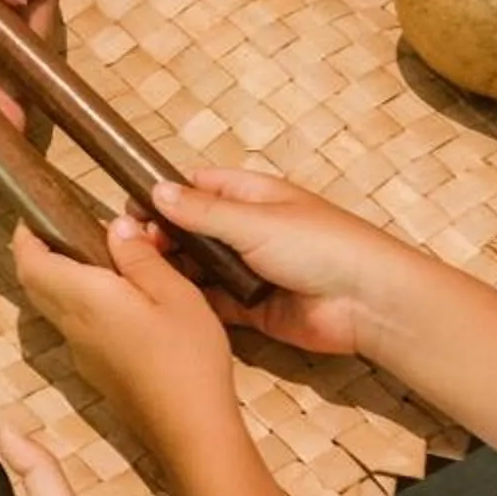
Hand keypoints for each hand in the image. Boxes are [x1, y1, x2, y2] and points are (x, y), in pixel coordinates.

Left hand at [12, 219, 245, 472]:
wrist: (191, 431)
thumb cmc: (187, 359)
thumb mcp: (175, 294)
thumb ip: (140, 258)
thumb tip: (115, 227)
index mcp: (84, 299)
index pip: (30, 262)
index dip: (25, 234)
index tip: (36, 212)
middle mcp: (73, 326)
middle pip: (36, 283)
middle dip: (39, 251)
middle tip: (66, 226)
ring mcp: (83, 353)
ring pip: (54, 305)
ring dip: (60, 276)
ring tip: (98, 254)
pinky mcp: (97, 370)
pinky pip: (75, 325)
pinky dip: (80, 300)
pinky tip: (118, 295)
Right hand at [147, 169, 416, 358]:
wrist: (366, 301)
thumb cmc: (320, 245)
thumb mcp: (255, 220)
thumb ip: (203, 211)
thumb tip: (157, 191)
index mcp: (253, 196)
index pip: (198, 187)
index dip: (164, 196)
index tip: (131, 210)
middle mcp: (248, 230)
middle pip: (192, 229)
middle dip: (162, 237)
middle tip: (129, 249)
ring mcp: (250, 270)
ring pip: (199, 268)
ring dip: (173, 270)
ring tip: (139, 276)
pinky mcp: (252, 308)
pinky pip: (213, 303)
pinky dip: (192, 302)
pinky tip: (164, 303)